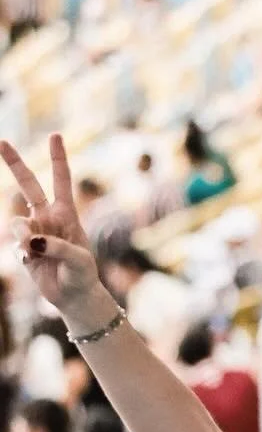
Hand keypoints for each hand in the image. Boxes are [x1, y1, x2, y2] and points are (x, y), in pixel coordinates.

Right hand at [2, 135, 105, 321]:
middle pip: (29, 185)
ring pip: (17, 221)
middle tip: (1, 141)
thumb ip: (56, 247)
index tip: (55, 136)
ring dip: (23, 235)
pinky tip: (33, 263)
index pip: (61, 180)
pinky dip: (22, 253)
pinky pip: (15, 243)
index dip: (58, 158)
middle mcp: (48, 217)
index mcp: (67, 213)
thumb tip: (31, 240)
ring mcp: (34, 230)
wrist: (73, 296)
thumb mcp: (78, 260)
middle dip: (15, 163)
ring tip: (34, 251)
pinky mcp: (23, 247)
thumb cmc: (82, 274)